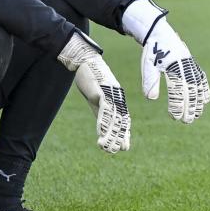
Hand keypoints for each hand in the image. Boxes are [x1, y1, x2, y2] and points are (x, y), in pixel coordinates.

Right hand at [57, 31, 130, 152]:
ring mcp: (111, 95)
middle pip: (122, 120)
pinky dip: (104, 123)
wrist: (84, 60)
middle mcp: (117, 98)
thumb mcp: (95, 96)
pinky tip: (101, 133)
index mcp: (117, 99)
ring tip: (108, 148)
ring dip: (111, 135)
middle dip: (121, 136)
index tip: (125, 146)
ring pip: (114, 118)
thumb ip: (100, 109)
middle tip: (121, 150)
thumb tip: (102, 124)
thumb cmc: (89, 77)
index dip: (124, 133)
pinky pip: (105, 110)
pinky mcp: (103, 92)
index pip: (123, 118)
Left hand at [123, 0, 209, 123]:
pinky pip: (202, 78)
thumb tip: (151, 99)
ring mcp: (191, 66)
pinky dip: (204, 89)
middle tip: (186, 121)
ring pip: (198, 86)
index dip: (177, 105)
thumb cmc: (152, 52)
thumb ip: (150, 81)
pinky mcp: (193, 65)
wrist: (160, 34)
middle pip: (190, 91)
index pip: (177, 90)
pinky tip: (205, 100)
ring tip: (196, 115)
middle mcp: (185, 67)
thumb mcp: (148, 66)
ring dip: (198, 102)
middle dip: (189, 107)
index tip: (175, 117)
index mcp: (173, 67)